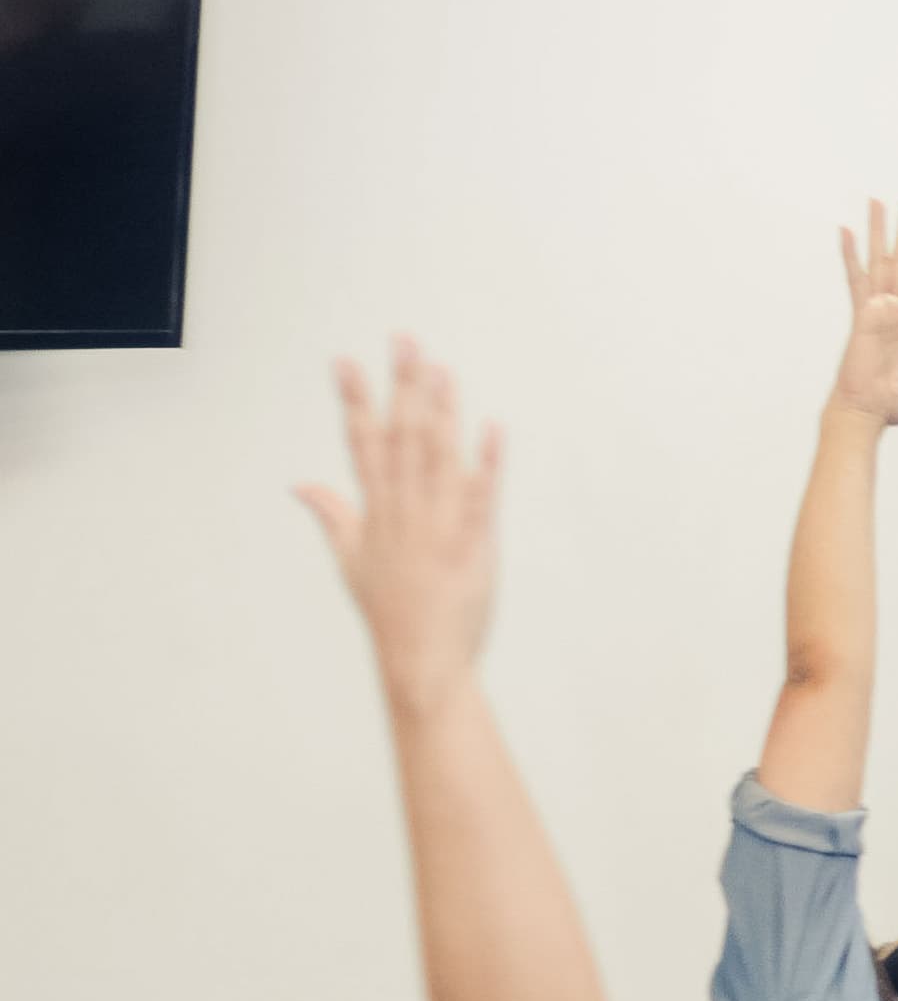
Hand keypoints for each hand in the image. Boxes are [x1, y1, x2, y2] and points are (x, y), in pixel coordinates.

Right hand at [297, 339, 500, 706]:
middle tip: (405, 341)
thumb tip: (301, 485)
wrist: (420, 659)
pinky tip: (492, 427)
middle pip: (402, 436)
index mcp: (375, 511)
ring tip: (441, 369)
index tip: (344, 362)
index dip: (353, 401)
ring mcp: (436, 524)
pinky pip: (480, 495)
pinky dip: (487, 461)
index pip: (361, 443)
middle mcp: (403, 510)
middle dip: (402, 386)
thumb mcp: (349, 560)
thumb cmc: (389, 612)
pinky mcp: (470, 542)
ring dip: (440, 410)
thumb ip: (331, 514)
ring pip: (437, 456)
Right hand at [833, 197, 897, 431]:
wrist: (869, 411)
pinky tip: (846, 230)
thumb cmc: (892, 404)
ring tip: (878, 201)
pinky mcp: (862, 312)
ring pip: (880, 260)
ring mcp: (877, 308)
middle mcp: (894, 310)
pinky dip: (850, 254)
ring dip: (880, 231)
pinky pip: (856, 278)